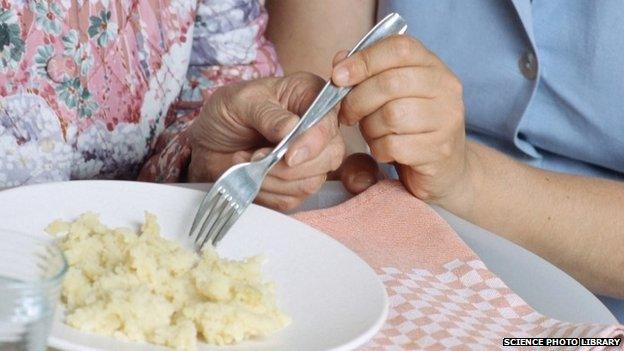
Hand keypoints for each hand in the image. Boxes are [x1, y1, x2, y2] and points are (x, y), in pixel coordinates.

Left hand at [188, 72, 344, 210]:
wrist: (208, 144)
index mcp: (310, 96)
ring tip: (246, 161)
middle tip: (256, 156)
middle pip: (329, 157)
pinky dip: (266, 191)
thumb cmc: (227, 114)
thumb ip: (268, 115)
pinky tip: (251, 174)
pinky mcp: (297, 186)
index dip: (314, 142)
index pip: (329, 121)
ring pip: (310, 182)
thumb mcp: (241, 102)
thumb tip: (292, 129)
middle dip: (289, 166)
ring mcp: (312, 160)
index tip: (289, 156)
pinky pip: (292, 199)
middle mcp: (318, 128)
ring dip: (272, 178)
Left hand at [331, 35, 469, 206]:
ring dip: (370, 128)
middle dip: (358, 100)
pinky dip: (379, 149)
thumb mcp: (389, 95)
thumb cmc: (409, 127)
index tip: (338, 76)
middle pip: (390, 83)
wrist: (444, 168)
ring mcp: (447, 119)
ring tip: (372, 133)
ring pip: (391, 115)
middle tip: (348, 114)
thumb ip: (366, 74)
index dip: (363, 60)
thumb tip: (340, 62)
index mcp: (433, 66)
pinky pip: (394, 145)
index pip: (399, 48)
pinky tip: (383, 150)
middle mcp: (446, 88)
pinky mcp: (440, 150)